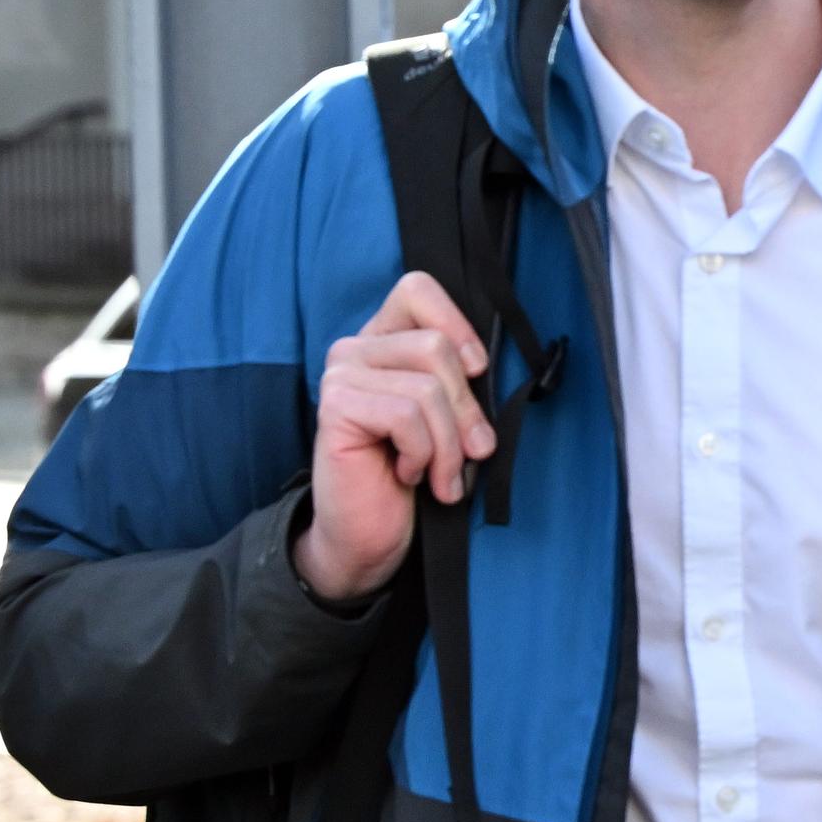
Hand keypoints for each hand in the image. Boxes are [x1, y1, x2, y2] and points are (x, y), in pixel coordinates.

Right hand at [294, 272, 493, 603]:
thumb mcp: (448, 420)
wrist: (368, 532)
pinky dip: (423, 454)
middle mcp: (355, 349)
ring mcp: (340, 374)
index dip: (457, 323)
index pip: (417, 288)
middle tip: (472, 453)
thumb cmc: (414, 474)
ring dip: (450, 445)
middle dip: (467, 410)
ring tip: (441, 475)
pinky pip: (407, 416)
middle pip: (438, 348)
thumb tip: (487, 365)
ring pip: (429, 388)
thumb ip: (459, 383)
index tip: (479, 370)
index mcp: (385, 340)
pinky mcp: (334, 405)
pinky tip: (409, 474)